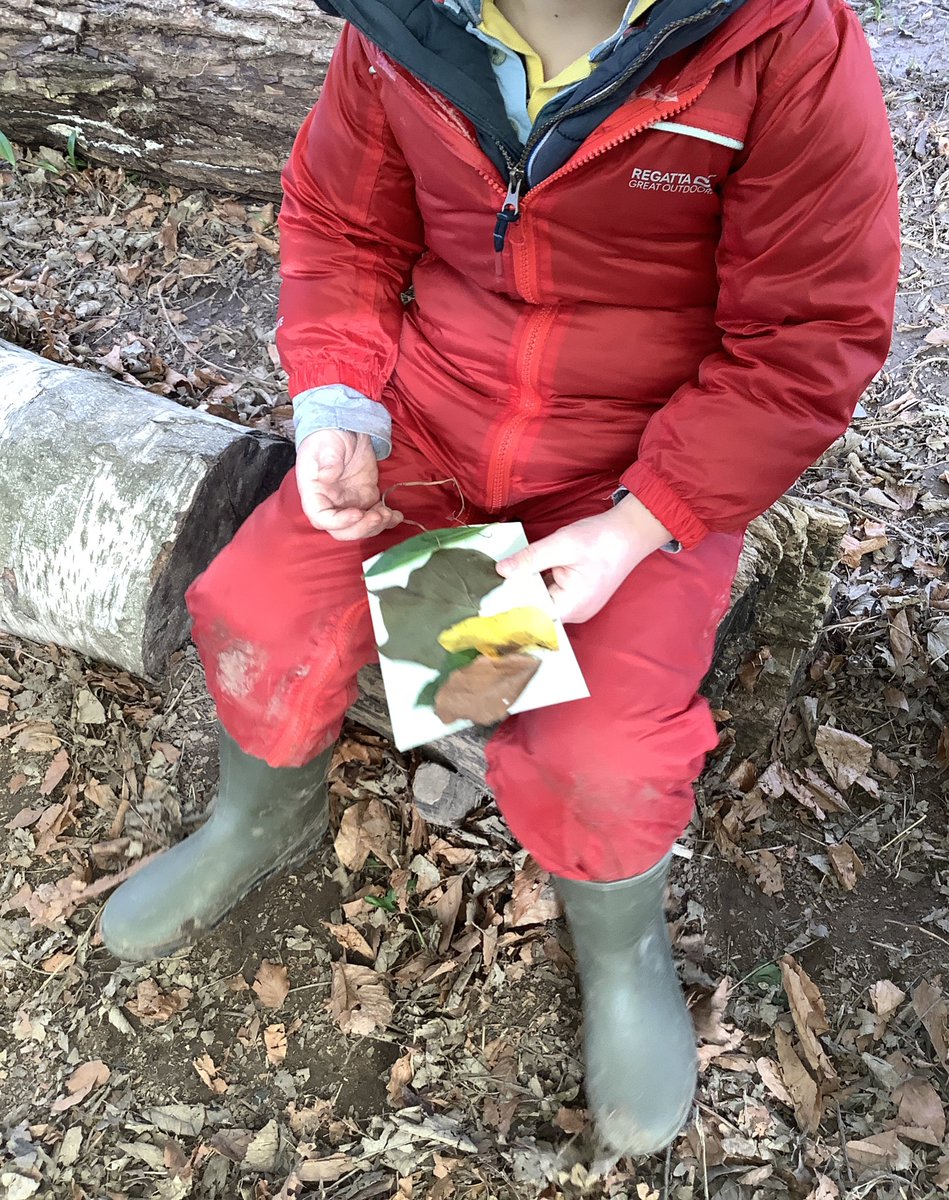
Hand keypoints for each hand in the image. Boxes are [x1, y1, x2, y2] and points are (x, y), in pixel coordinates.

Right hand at [295, 429, 402, 539]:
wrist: (346, 429)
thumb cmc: (329, 436)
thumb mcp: (326, 445)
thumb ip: (327, 462)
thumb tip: (325, 477)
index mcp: (315, 494)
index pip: (321, 518)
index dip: (339, 522)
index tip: (357, 513)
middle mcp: (330, 504)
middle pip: (342, 530)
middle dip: (361, 529)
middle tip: (378, 517)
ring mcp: (349, 504)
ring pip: (361, 528)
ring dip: (376, 526)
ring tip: (389, 514)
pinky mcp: (366, 500)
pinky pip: (375, 517)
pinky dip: (387, 520)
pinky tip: (397, 516)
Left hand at [496, 496, 671, 622]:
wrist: (631, 532)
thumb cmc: (602, 539)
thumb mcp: (562, 544)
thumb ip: (530, 558)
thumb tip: (501, 570)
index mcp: (572, 606)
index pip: (532, 617)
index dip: (509, 609)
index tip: (485, 601)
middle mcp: (574, 612)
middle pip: (535, 612)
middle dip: (515, 598)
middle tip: (486, 588)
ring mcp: (576, 605)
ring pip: (542, 603)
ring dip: (525, 590)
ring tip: (499, 582)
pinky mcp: (576, 595)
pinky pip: (550, 595)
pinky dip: (537, 585)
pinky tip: (522, 575)